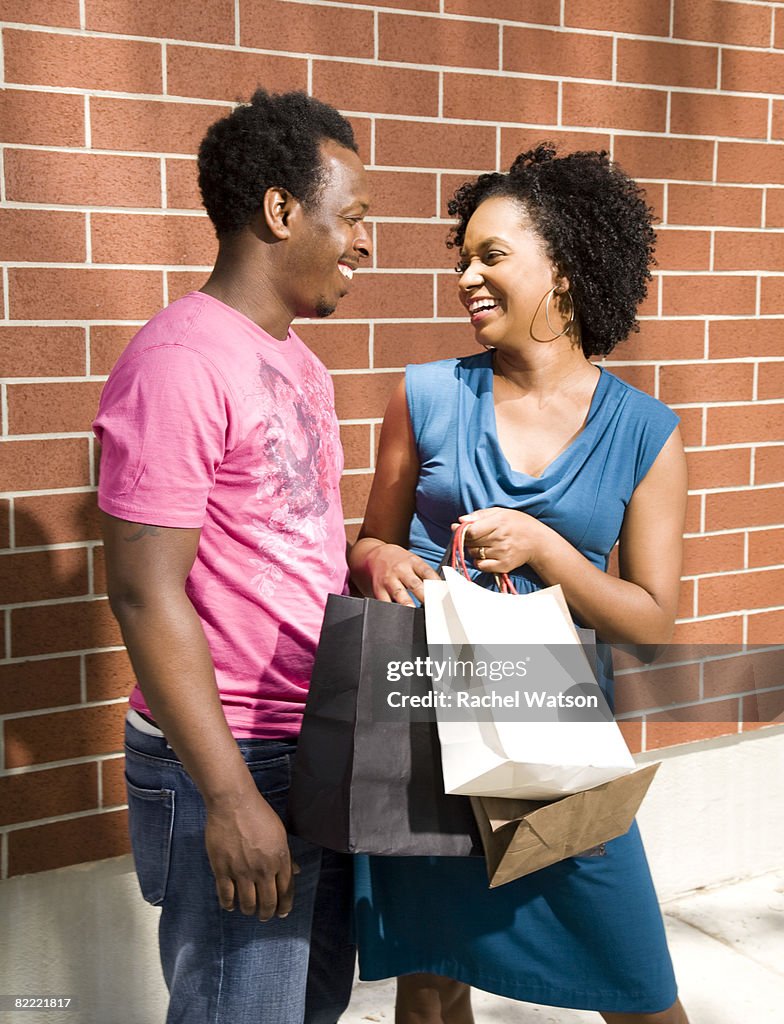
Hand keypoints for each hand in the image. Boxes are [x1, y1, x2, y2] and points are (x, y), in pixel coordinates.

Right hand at [204, 786, 298, 920]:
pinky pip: (226, 896)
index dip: (284, 905)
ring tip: (248, 910)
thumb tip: (296, 871)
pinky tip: (231, 905)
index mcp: (280, 859)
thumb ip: (286, 855)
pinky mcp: (223, 870)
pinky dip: (229, 904)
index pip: (286, 891)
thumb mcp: (279, 833)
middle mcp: (263, 869)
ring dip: (249, 910)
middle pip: (268, 902)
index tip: (282, 913)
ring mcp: (242, 872)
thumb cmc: (259, 814)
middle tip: (264, 915)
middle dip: (267, 913)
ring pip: (248, 904)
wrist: (233, 803)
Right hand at [366, 543, 440, 605]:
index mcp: (413, 561)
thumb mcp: (413, 560)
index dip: (437, 584)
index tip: (444, 595)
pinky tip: (398, 615)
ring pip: (399, 593)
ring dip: (407, 603)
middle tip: (434, 608)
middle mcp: (401, 570)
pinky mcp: (379, 589)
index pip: (428, 572)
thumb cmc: (398, 560)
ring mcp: (389, 580)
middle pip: (415, 584)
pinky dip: (391, 609)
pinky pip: (385, 601)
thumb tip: (442, 591)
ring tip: (414, 610)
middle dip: (425, 597)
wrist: (373, 554)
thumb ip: (425, 574)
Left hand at [455, 507, 546, 574]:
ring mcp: (501, 554)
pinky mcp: (503, 566)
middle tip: (473, 536)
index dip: (460, 530)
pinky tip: (486, 554)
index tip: (458, 528)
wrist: (538, 542)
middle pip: (470, 543)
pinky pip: (480, 566)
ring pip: (473, 554)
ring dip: (473, 549)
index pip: (471, 531)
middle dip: (467, 539)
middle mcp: (500, 539)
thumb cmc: (517, 523)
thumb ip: (479, 515)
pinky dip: (479, 561)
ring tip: (484, 544)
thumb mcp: (501, 512)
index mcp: (498, 523)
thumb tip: (460, 520)